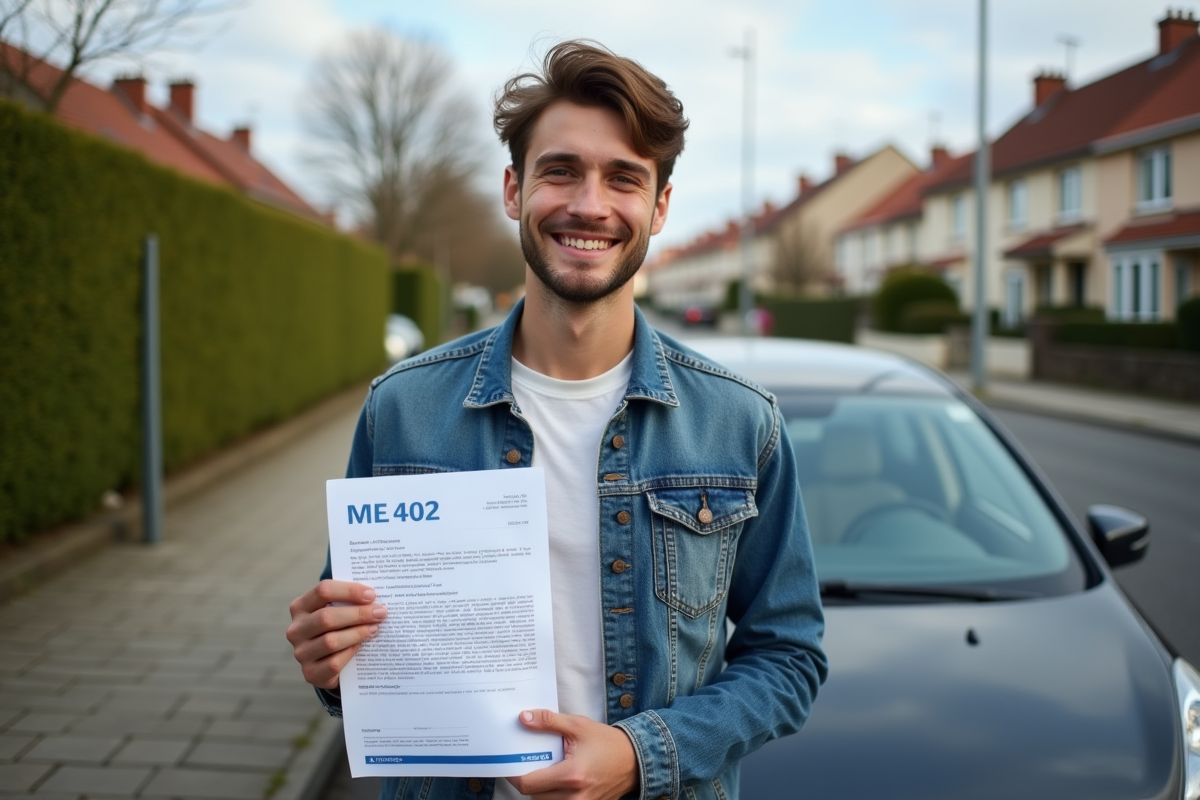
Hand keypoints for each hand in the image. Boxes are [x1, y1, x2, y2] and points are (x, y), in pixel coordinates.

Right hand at [286, 580, 384, 689]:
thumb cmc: (336, 629)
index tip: (372, 594)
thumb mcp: (336, 611)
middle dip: (358, 614)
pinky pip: (333, 663)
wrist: (325, 663)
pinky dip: (350, 653)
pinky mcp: (310, 673)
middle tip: (380, 613)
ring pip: (330, 641)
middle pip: (327, 617)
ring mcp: (301, 652)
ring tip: (375, 629)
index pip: (323, 591)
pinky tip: (361, 646)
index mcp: (301, 606)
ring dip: (358, 633)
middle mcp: (296, 629)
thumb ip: (348, 602)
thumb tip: (375, 598)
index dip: (349, 591)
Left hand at [506, 709, 638, 799]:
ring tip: (545, 770)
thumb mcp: (578, 726)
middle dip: (527, 778)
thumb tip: (523, 718)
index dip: (513, 774)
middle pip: (533, 795)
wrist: (634, 761)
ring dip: (539, 789)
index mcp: (571, 775)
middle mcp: (574, 797)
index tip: (509, 762)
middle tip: (528, 762)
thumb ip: (549, 722)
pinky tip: (557, 780)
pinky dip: (552, 794)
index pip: (528, 784)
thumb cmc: (607, 743)